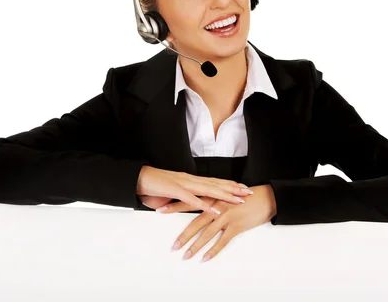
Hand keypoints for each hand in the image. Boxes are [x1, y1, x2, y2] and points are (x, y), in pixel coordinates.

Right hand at [136, 165, 251, 214]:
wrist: (137, 179)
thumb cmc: (153, 186)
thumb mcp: (172, 193)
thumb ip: (184, 197)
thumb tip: (192, 203)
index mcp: (190, 180)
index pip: (214, 181)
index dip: (229, 184)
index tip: (242, 187)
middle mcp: (190, 179)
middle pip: (216, 183)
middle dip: (234, 188)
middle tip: (249, 191)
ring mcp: (183, 184)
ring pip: (209, 189)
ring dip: (225, 194)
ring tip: (239, 199)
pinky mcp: (175, 190)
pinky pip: (193, 198)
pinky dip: (205, 204)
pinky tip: (216, 208)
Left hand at [166, 184, 276, 261]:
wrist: (266, 198)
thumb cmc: (245, 197)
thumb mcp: (226, 196)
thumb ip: (212, 201)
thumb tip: (199, 208)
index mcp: (213, 197)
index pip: (189, 202)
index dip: (174, 207)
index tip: (160, 211)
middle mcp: (218, 206)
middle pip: (195, 222)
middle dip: (183, 235)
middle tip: (173, 246)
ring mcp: (227, 216)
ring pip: (207, 233)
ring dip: (195, 246)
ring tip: (185, 255)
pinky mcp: (236, 226)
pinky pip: (222, 241)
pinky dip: (213, 250)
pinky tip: (205, 258)